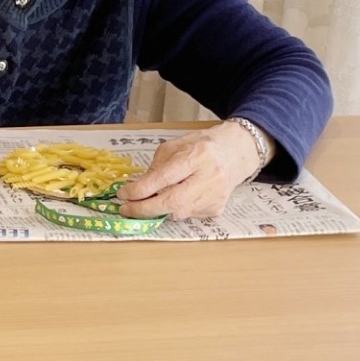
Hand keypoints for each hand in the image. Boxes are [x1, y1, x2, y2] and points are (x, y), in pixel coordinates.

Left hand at [114, 122, 262, 220]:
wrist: (237, 152)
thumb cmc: (203, 146)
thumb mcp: (177, 145)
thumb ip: (157, 166)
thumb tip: (136, 188)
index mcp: (198, 155)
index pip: (164, 178)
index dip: (140, 189)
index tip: (123, 194)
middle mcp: (210, 178)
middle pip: (172, 202)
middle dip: (143, 209)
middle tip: (125, 209)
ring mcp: (215, 197)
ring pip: (177, 213)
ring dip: (156, 211)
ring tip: (143, 204)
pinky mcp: (216, 209)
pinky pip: (187, 215)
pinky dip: (173, 210)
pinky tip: (172, 199)